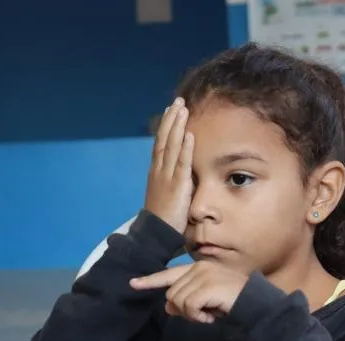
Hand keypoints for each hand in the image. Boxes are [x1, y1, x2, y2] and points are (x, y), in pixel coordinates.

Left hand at [130, 262, 249, 323]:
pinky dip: (198, 317)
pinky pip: (188, 307)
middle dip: (182, 309)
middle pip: (171, 293)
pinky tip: (211, 317)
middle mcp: (199, 267)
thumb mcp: (207, 300)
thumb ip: (186, 300)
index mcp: (199, 267)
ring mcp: (203, 276)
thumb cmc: (234, 302)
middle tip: (201, 314)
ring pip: (177, 300)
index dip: (150, 280)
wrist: (256, 304)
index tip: (133, 284)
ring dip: (191, 314)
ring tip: (208, 314)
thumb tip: (167, 308)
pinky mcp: (206, 287)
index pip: (169, 273)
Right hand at [144, 97, 194, 233]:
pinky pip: (182, 164)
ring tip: (183, 108)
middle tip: (178, 101)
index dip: (166, 127)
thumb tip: (186, 175)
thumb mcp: (167, 196)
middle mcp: (159, 171)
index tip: (171, 111)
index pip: (161, 144)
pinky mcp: (177, 186)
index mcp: (156, 172)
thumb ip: (175, 183)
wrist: (155, 235)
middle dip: (171, 119)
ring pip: (172, 146)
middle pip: (164, 139)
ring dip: (177, 126)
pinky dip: (185, 148)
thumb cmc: (164, 219)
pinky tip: (189, 134)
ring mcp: (167, 177)